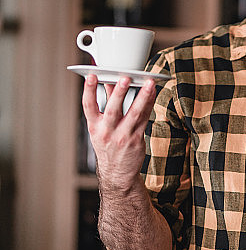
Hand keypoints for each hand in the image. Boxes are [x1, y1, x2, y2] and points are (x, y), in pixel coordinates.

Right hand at [82, 74, 156, 193]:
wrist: (117, 173)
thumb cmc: (108, 146)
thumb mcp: (100, 128)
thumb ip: (105, 104)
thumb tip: (107, 82)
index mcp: (94, 127)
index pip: (88, 106)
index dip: (88, 90)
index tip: (91, 76)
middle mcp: (107, 132)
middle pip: (113, 109)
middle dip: (119, 93)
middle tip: (125, 78)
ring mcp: (123, 137)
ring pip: (134, 114)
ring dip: (142, 97)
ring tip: (149, 84)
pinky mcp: (137, 139)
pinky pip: (144, 119)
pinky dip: (149, 105)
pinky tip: (153, 93)